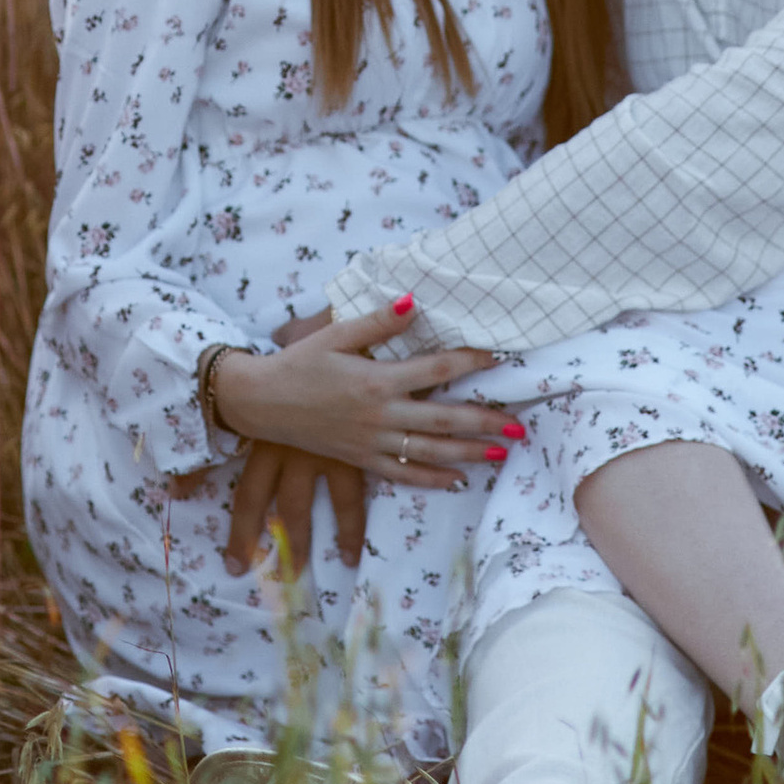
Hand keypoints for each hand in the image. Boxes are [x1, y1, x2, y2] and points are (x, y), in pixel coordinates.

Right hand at [207, 300, 519, 577]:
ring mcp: (372, 443)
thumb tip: (414, 303)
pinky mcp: (362, 461)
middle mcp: (380, 415)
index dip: (470, 361)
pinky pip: (403, 474)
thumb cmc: (300, 362)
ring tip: (503, 451)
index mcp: (377, 380)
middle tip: (520, 423)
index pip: (436, 369)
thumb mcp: (335, 333)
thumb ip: (377, 322)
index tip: (499, 357)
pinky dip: (433, 480)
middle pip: (443, 420)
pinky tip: (458, 480)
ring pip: (430, 453)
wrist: (263, 402)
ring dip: (470, 453)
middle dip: (485, 421)